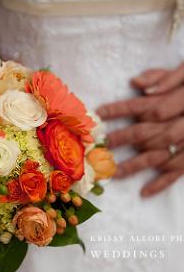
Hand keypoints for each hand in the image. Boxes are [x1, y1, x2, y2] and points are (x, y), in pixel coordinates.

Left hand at [97, 65, 183, 196]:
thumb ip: (164, 77)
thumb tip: (136, 83)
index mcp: (171, 102)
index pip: (136, 106)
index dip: (115, 111)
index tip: (96, 115)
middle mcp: (175, 125)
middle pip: (142, 133)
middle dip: (118, 139)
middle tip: (98, 147)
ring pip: (155, 157)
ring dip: (131, 166)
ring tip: (111, 173)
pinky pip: (176, 173)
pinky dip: (160, 184)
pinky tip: (144, 193)